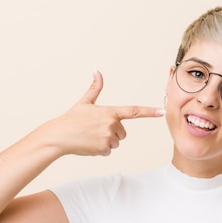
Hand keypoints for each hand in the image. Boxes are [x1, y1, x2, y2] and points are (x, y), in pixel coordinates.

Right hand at [42, 71, 164, 156]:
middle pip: (122, 133)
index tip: (162, 112)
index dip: (149, 111)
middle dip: (112, 133)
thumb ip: (95, 88)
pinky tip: (89, 144)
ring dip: (106, 142)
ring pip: (116, 143)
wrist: (59, 136)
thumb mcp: (85, 102)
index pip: (134, 111)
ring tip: (91, 137)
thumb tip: (97, 70)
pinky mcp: (103, 148)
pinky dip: (100, 150)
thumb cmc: (71, 119)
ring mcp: (108, 137)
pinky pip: (108, 151)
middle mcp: (111, 124)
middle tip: (95, 130)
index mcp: (110, 111)